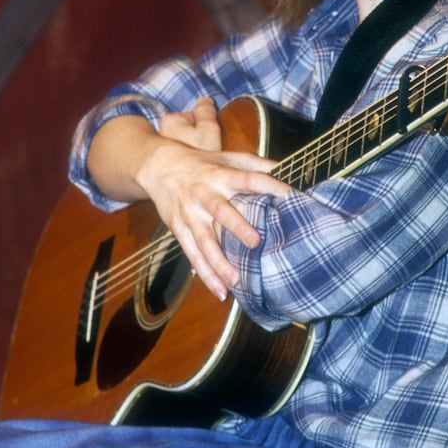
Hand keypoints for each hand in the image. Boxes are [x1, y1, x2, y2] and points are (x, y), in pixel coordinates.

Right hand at [138, 97, 289, 299]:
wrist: (158, 166)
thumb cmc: (202, 163)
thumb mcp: (227, 157)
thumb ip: (256, 164)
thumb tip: (287, 168)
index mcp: (221, 175)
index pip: (248, 179)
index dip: (269, 185)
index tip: (289, 195)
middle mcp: (205, 194)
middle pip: (221, 211)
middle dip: (236, 227)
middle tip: (254, 242)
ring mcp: (190, 213)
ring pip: (204, 240)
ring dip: (218, 261)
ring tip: (235, 280)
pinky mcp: (179, 229)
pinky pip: (192, 253)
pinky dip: (205, 273)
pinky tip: (219, 291)